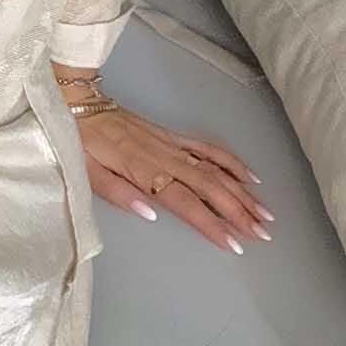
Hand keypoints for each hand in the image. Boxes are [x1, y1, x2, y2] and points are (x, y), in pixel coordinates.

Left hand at [75, 100, 274, 253]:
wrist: (80, 102)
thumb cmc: (82, 143)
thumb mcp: (87, 173)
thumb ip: (118, 194)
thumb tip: (150, 214)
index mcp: (143, 171)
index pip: (185, 202)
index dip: (211, 223)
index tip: (234, 243)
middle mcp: (164, 158)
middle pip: (210, 187)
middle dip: (238, 212)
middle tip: (262, 235)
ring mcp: (172, 145)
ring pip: (215, 169)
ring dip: (242, 192)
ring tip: (264, 215)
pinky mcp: (172, 135)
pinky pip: (207, 148)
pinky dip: (230, 162)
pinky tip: (250, 177)